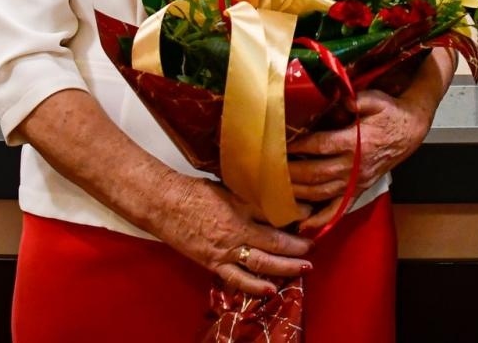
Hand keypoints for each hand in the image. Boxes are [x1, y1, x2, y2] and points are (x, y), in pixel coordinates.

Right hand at [149, 173, 313, 296]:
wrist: (164, 203)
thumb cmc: (194, 191)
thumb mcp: (229, 187)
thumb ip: (250, 197)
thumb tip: (274, 198)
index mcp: (240, 205)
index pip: (276, 212)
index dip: (297, 216)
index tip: (311, 215)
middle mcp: (236, 229)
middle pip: (274, 241)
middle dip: (297, 246)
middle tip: (312, 247)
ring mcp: (225, 248)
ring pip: (261, 262)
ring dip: (285, 267)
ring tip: (303, 268)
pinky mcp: (213, 262)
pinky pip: (237, 279)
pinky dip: (255, 286)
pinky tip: (271, 290)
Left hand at [286, 88, 431, 231]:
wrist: (411, 130)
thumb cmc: (390, 113)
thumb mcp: (376, 100)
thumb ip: (358, 99)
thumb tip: (342, 98)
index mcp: (357, 143)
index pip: (322, 146)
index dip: (300, 146)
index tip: (281, 144)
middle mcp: (355, 166)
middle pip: (317, 173)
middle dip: (291, 173)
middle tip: (269, 170)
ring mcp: (357, 181)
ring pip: (323, 193)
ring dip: (299, 194)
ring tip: (277, 190)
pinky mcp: (359, 189)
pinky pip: (338, 208)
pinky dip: (321, 219)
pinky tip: (304, 224)